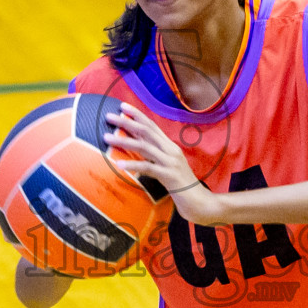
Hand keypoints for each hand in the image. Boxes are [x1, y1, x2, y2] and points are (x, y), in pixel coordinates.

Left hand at [105, 104, 223, 223]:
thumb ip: (153, 157)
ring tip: (107, 137)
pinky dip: (133, 165)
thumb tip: (136, 151)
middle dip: (127, 122)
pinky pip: (148, 168)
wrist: (199, 202)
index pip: (152, 126)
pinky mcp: (169, 176)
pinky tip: (119, 164)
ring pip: (145, 147)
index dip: (137, 115)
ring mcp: (171, 162)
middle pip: (147, 131)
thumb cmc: (181, 186)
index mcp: (170, 147)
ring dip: (124, 141)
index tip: (122, 106)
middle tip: (109, 115)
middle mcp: (171, 150)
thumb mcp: (166, 167)